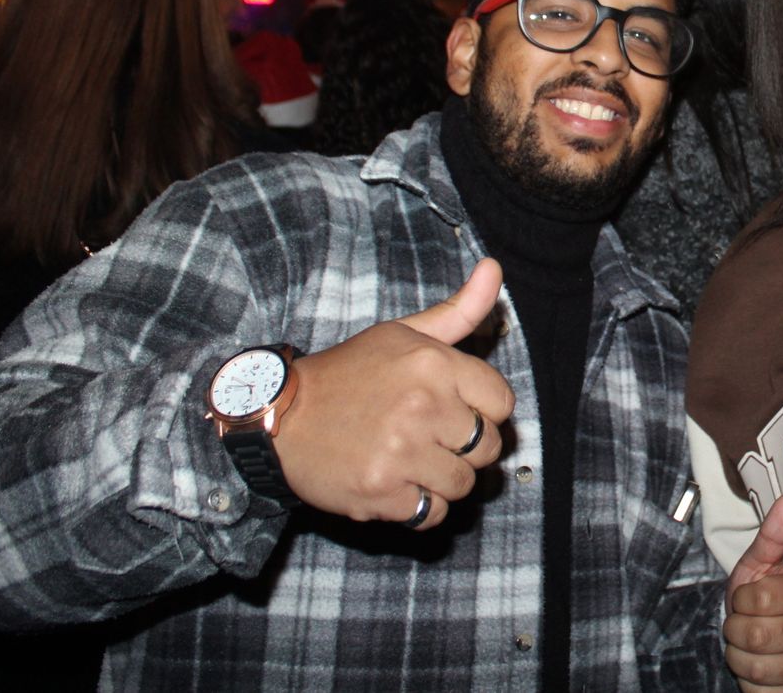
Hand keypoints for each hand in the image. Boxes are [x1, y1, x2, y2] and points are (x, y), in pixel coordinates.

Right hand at [274, 259, 514, 528]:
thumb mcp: (402, 334)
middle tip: (429, 438)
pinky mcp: (382, 493)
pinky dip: (420, 506)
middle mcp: (423, 407)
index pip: (502, 403)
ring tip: (412, 461)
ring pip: (463, 485)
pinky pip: (434, 514)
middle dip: (464, 448)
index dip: (482, 411)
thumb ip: (457, 310)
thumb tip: (495, 268)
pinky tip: (396, 484)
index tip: (455, 410)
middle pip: (486, 448)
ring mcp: (402, 453)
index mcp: (433, 364)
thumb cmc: (350, 374)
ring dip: (442, 480)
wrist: (280, 417)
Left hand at [723, 493, 782, 692]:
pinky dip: (747, 681)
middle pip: (752, 633)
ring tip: (751, 647)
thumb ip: (773, 535)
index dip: (741, 600)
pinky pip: (758, 689)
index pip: (756, 597)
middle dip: (735, 630)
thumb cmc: (762, 608)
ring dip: (739, 656)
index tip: (751, 599)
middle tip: (747, 625)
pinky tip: (758, 671)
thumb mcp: (759, 568)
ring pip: (752, 664)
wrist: (772, 656)